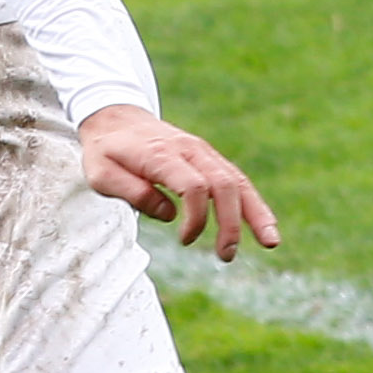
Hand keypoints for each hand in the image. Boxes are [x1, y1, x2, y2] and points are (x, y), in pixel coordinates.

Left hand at [78, 105, 280, 260]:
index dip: (196, 218)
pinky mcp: (209, 158)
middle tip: (225, 255)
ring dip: (255, 213)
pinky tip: (265, 226)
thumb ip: (131, 192)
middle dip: (230, 223)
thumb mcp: (101, 173)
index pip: (193, 186)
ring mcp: (203, 152)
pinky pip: (237, 179)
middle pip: (224, 184)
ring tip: (271, 242)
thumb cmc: (106, 150)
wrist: (116, 117)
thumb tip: (169, 214)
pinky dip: (252, 203)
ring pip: (238, 180)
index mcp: (162, 154)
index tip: (183, 239)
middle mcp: (190, 150)